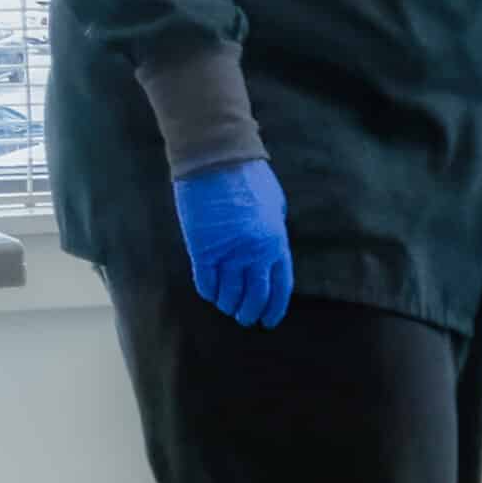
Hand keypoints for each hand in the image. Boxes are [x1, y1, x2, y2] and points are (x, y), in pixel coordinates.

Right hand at [172, 160, 293, 328]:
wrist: (217, 162)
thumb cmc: (250, 177)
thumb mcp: (275, 205)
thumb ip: (274, 230)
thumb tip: (271, 248)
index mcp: (277, 241)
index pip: (280, 285)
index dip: (275, 306)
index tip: (270, 320)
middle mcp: (254, 253)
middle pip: (255, 294)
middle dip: (251, 312)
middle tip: (247, 320)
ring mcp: (227, 253)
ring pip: (229, 293)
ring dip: (229, 305)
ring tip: (229, 310)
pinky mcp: (201, 250)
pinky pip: (206, 281)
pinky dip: (209, 292)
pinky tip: (212, 296)